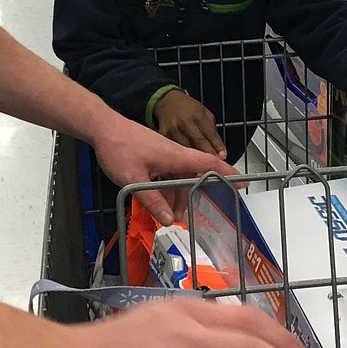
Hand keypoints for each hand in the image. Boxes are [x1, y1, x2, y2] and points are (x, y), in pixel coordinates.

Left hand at [91, 110, 234, 226]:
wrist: (102, 128)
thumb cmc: (119, 149)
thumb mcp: (134, 180)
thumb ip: (153, 201)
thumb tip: (170, 220)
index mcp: (176, 156)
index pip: (209, 164)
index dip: (228, 173)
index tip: (244, 182)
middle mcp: (175, 154)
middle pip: (193, 177)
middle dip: (194, 197)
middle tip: (192, 218)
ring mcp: (164, 155)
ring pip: (178, 179)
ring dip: (177, 197)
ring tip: (171, 216)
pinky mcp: (154, 157)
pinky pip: (167, 176)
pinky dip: (166, 190)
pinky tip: (158, 204)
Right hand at [154, 89, 226, 161]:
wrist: (167, 102)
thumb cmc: (188, 109)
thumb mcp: (205, 113)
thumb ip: (212, 130)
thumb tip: (219, 150)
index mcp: (198, 116)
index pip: (210, 134)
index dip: (217, 147)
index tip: (222, 157)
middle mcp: (185, 123)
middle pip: (199, 143)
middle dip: (208, 156)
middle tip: (214, 166)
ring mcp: (174, 130)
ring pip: (186, 149)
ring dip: (194, 160)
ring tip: (201, 169)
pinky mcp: (164, 136)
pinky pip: (174, 150)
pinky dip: (181, 158)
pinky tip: (187, 164)